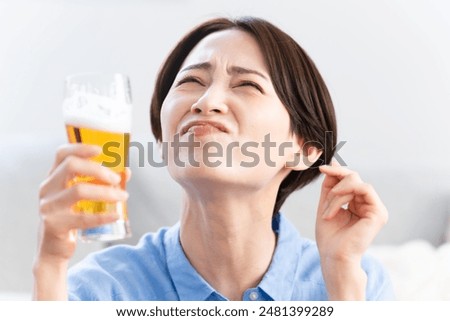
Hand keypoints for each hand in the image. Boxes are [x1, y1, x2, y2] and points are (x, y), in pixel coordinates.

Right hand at [37, 144, 129, 261]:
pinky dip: (103, 216)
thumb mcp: (81, 197)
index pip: (61, 154)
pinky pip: (83, 218)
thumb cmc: (70, 216)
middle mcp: (48, 189)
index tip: (100, 149)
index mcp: (53, 178)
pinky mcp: (55, 225)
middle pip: (71, 166)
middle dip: (98, 170)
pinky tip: (116, 215)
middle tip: (116, 179)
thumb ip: (101, 183)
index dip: (80, 147)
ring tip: (122, 196)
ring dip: (105, 192)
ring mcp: (49, 207)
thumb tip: (126, 172)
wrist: (53, 249)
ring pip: (79, 191)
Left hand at [315, 162, 387, 298]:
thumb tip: (332, 165)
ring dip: (337, 193)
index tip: (322, 168)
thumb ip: (330, 186)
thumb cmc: (329, 236)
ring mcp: (376, 208)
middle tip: (326, 195)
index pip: (349, 179)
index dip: (337, 171)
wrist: (333, 256)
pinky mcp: (379, 213)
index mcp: (358, 203)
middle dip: (335, 183)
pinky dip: (345, 194)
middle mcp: (369, 204)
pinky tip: (335, 207)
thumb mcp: (326, 204)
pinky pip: (364, 189)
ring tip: (328, 210)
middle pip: (354, 177)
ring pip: (356, 182)